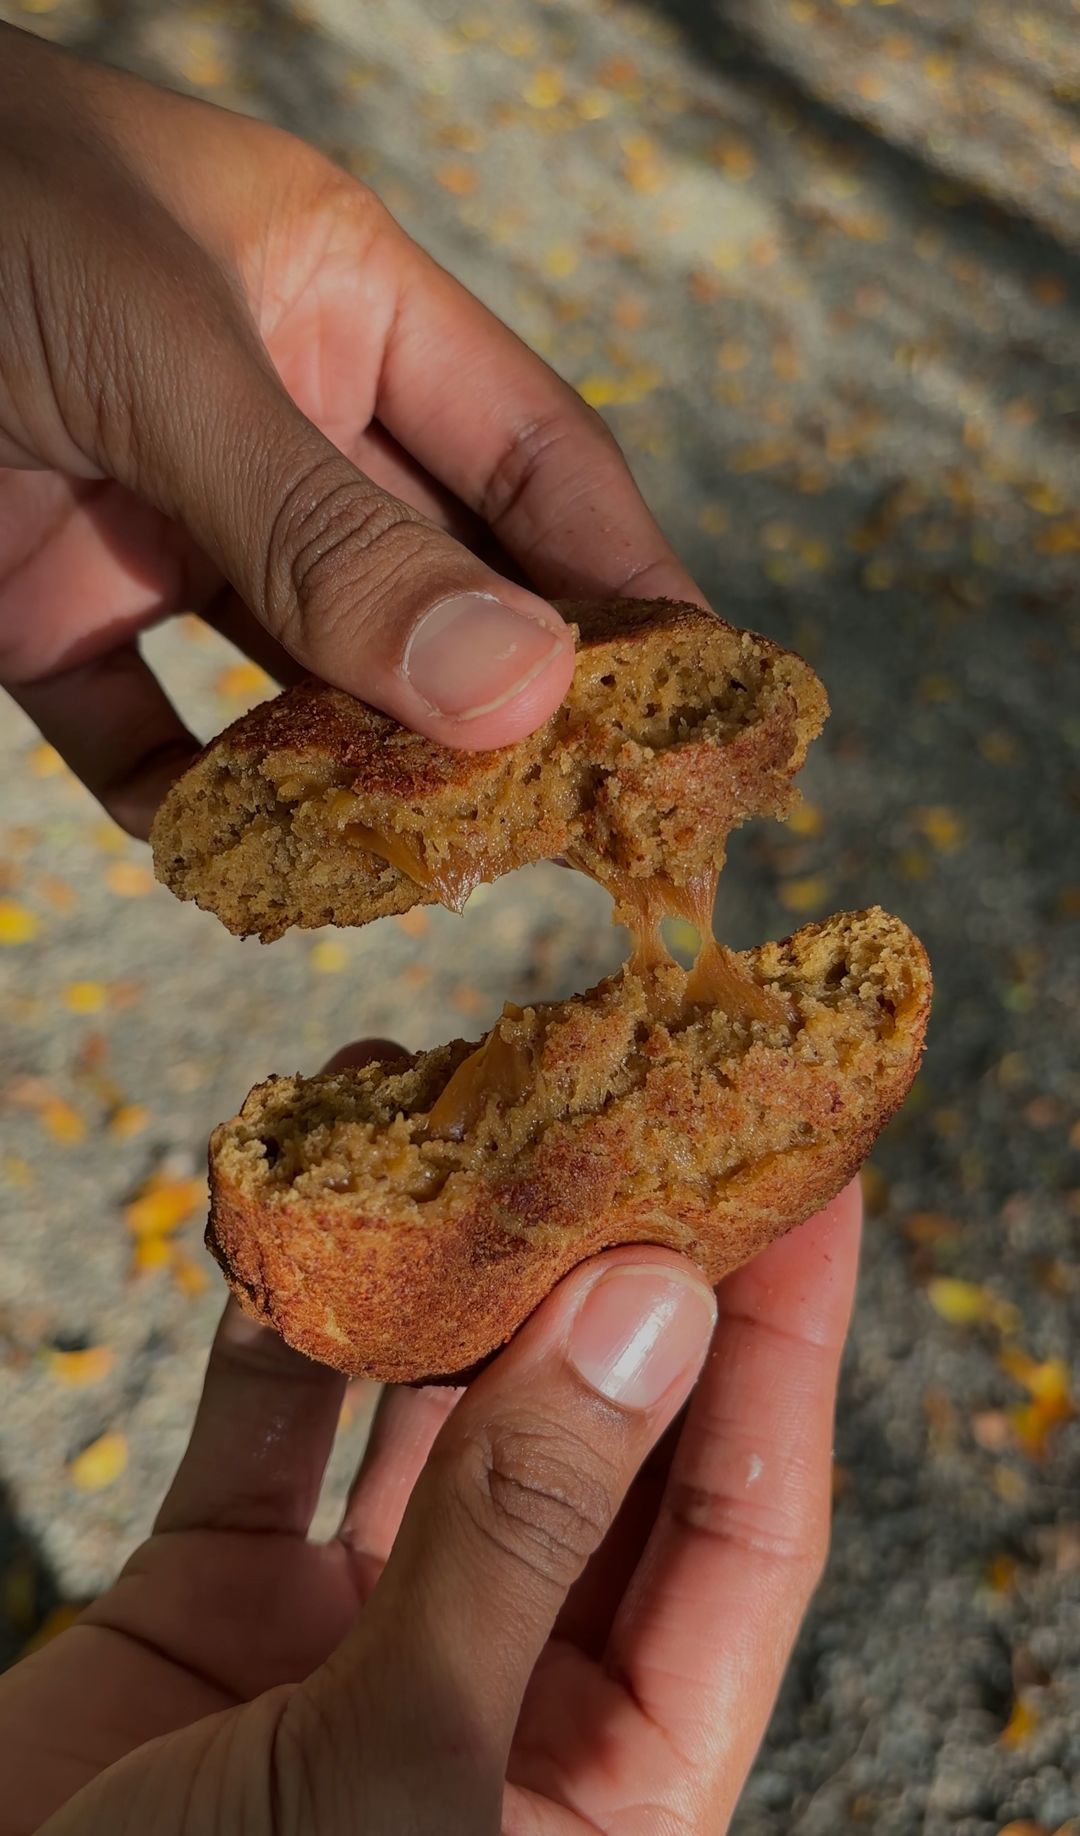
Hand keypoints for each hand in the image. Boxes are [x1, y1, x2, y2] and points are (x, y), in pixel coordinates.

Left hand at [0, 27, 702, 836]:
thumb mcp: (160, 351)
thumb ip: (329, 530)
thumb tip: (522, 694)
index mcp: (339, 306)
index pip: (536, 462)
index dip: (631, 580)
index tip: (709, 702)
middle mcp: (269, 423)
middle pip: (433, 590)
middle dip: (506, 708)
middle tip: (591, 831)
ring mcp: (159, 524)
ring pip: (303, 685)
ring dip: (356, 779)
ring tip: (430, 873)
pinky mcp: (42, 612)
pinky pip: (142, 737)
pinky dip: (185, 808)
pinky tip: (230, 867)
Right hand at [0, 1035, 860, 1835]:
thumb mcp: (397, 1765)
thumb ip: (520, 1533)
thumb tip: (650, 1306)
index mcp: (612, 1777)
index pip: (741, 1524)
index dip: (783, 1347)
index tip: (805, 1182)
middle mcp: (505, 1687)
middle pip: (599, 1439)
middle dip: (614, 1271)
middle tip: (639, 1109)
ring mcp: (359, 1629)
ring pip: (435, 1407)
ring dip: (446, 1267)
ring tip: (466, 1113)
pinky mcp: (217, 1589)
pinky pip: (268, 1415)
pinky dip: (282, 1305)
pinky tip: (300, 1189)